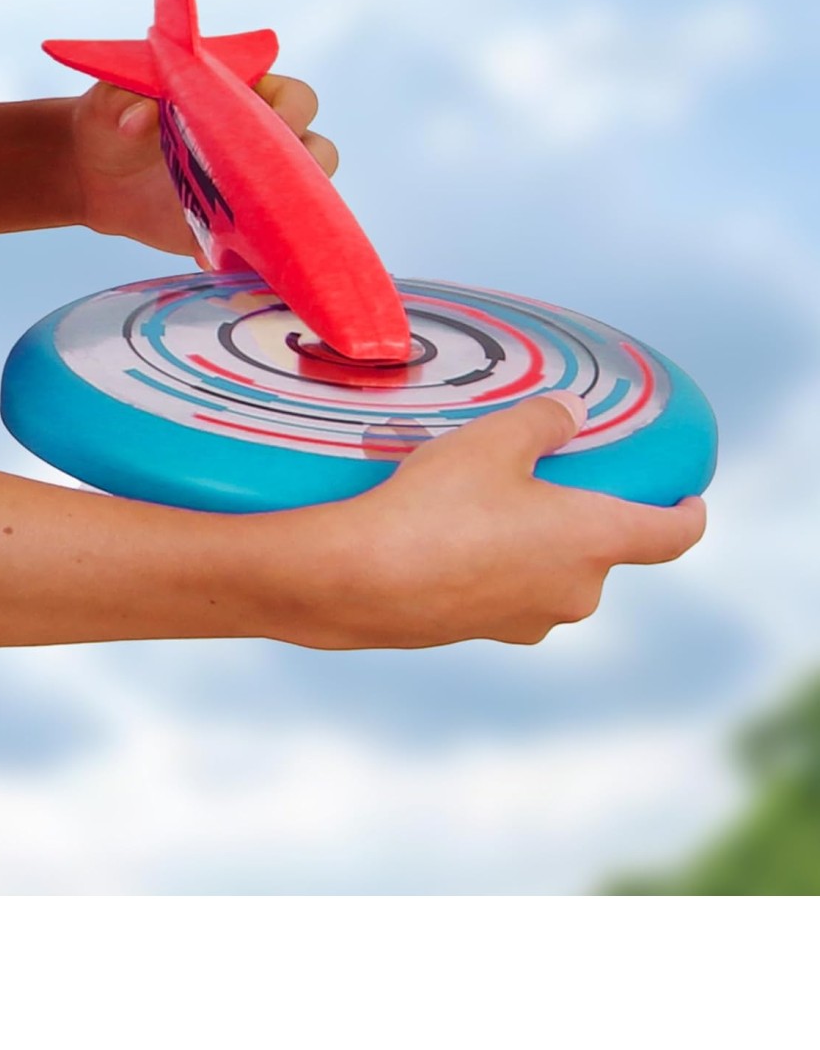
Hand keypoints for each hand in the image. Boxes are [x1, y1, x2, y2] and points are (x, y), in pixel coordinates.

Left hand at [69, 75, 337, 260]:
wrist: (93, 173)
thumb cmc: (115, 116)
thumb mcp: (116, 93)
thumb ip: (130, 95)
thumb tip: (135, 122)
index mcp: (248, 96)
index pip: (298, 100)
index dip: (293, 112)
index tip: (265, 127)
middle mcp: (263, 144)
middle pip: (318, 154)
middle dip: (307, 170)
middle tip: (265, 182)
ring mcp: (253, 192)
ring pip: (302, 205)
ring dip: (286, 217)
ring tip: (250, 226)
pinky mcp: (235, 232)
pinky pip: (260, 248)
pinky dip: (247, 257)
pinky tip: (211, 256)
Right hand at [285, 391, 706, 648]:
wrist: (359, 579)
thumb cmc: (436, 507)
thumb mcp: (492, 440)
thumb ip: (544, 420)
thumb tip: (570, 415)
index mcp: (596, 542)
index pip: (673, 536)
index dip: (688, 513)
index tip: (690, 499)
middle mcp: (575, 593)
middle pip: (602, 550)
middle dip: (583, 515)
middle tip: (547, 475)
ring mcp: (528, 620)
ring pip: (551, 572)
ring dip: (535, 541)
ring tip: (485, 499)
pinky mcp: (482, 634)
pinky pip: (505, 590)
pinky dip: (494, 564)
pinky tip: (449, 534)